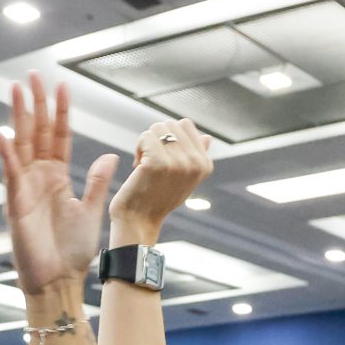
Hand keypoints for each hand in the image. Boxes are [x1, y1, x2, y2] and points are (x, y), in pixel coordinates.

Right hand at [0, 75, 117, 293]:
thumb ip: (97, 182)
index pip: (59, 136)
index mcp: (57, 177)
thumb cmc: (72, 252)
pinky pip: (11, 175)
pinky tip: (3, 133)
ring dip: (19, 117)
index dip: (60, 111)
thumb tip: (109, 155)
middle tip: (33, 74)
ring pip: (21, 145)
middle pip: (37, 132)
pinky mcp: (16, 205)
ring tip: (16, 90)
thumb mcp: (90, 211)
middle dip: (36, 103)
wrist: (60, 281)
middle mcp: (39, 178)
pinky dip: (7, 154)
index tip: (62, 85)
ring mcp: (25, 189)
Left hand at [108, 117, 212, 239]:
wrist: (140, 220)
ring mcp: (178, 163)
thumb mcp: (184, 178)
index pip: (185, 124)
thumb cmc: (159, 198)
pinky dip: (138, 148)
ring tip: (145, 165)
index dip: (169, 137)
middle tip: (151, 163)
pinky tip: (138, 166)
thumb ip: (196, 157)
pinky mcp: (158, 163)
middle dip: (157, 139)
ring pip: (156, 128)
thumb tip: (207, 137)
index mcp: (204, 164)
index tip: (164, 157)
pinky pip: (145, 136)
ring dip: (146, 143)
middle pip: (170, 124)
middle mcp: (195, 163)